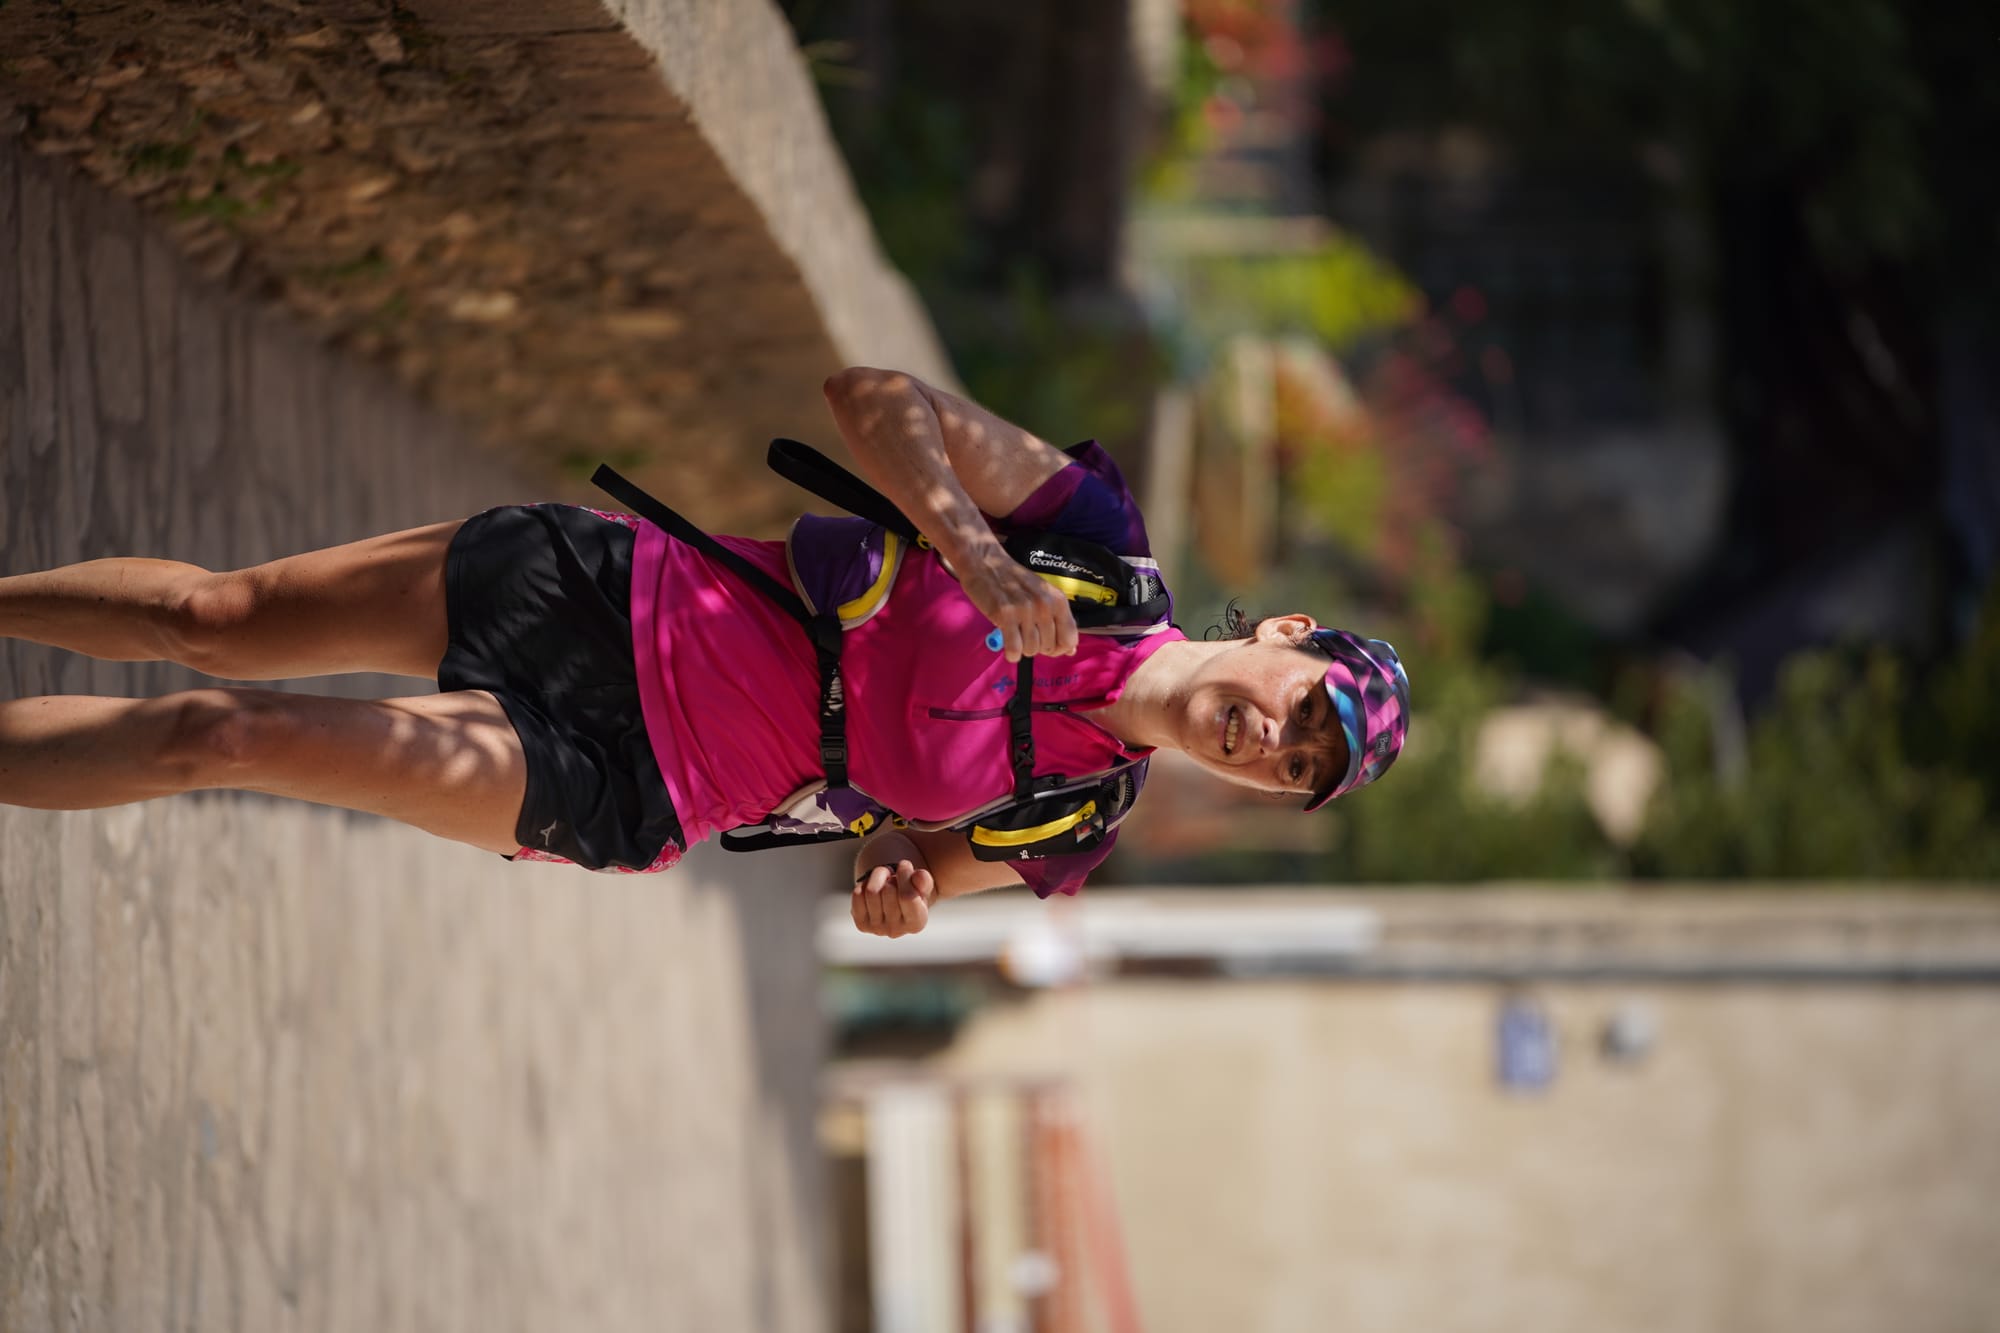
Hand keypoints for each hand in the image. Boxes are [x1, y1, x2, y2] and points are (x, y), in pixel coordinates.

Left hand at [852, 859, 937, 937]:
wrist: (893, 901)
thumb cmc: (911, 891)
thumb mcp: (922, 885)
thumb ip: (924, 881)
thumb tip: (919, 875)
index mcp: (917, 923)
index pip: (908, 897)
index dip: (904, 875)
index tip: (904, 864)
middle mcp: (896, 930)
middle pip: (888, 891)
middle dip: (890, 874)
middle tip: (893, 874)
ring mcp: (877, 929)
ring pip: (871, 891)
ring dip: (877, 876)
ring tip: (884, 877)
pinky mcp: (862, 924)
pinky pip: (858, 896)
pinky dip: (864, 884)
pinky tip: (873, 886)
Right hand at [957, 544, 1078, 661]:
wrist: (985, 562)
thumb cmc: (1013, 580)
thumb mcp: (1043, 595)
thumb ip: (1058, 621)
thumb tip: (1071, 650)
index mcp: (1057, 600)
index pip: (1070, 638)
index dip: (1060, 649)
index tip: (1049, 646)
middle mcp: (1044, 605)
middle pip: (1048, 647)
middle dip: (1037, 647)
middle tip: (1025, 634)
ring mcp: (1025, 610)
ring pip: (1031, 650)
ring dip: (1022, 649)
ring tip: (1015, 634)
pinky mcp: (1005, 615)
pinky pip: (1014, 649)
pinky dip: (1011, 653)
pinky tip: (1006, 643)